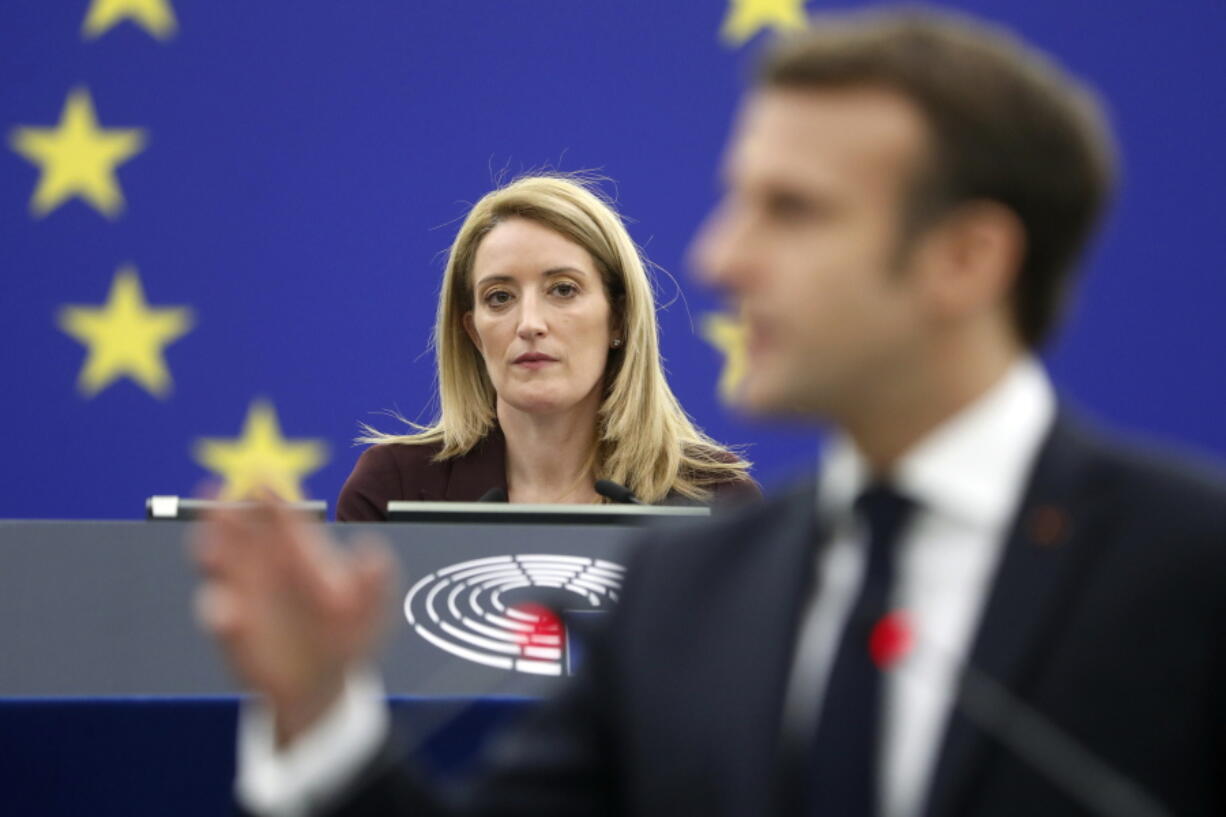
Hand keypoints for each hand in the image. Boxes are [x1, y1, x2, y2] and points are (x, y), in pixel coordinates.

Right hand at [191, 495, 395, 746]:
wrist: (320, 687)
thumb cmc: (346, 638)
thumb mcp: (369, 611)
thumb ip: (375, 582)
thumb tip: (374, 552)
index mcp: (301, 553)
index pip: (284, 518)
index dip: (273, 498)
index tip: (262, 479)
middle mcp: (266, 566)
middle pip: (241, 530)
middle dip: (226, 511)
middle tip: (217, 495)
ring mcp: (244, 594)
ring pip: (219, 564)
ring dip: (210, 551)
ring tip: (211, 548)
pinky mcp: (232, 629)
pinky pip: (221, 617)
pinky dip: (220, 614)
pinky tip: (229, 616)